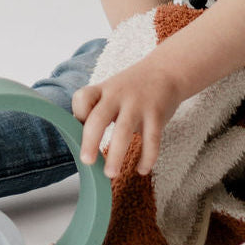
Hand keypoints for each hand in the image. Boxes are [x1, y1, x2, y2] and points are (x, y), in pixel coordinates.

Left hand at [72, 58, 182, 177]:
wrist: (166, 70)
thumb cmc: (133, 87)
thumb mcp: (112, 89)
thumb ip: (97, 109)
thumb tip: (81, 139)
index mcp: (103, 90)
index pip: (82, 99)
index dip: (78, 114)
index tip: (79, 127)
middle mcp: (118, 96)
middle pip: (98, 119)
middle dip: (90, 142)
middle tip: (87, 162)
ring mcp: (138, 105)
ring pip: (123, 132)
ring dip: (116, 155)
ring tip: (110, 173)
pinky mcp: (157, 115)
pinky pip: (151, 140)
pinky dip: (147, 158)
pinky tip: (142, 170)